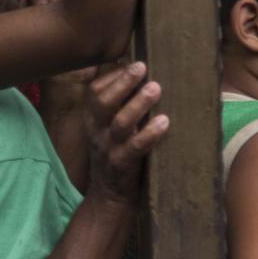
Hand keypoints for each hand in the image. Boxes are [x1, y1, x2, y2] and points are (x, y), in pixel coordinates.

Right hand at [85, 62, 168, 199]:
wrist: (109, 196)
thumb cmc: (117, 154)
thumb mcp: (110, 129)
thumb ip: (120, 106)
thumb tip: (145, 76)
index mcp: (93, 119)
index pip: (94, 91)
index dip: (112, 76)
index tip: (133, 62)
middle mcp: (97, 131)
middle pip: (102, 102)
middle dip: (122, 82)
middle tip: (142, 67)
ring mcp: (108, 148)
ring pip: (120, 123)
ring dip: (138, 104)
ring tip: (156, 89)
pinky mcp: (122, 165)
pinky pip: (135, 148)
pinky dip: (149, 134)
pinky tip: (164, 122)